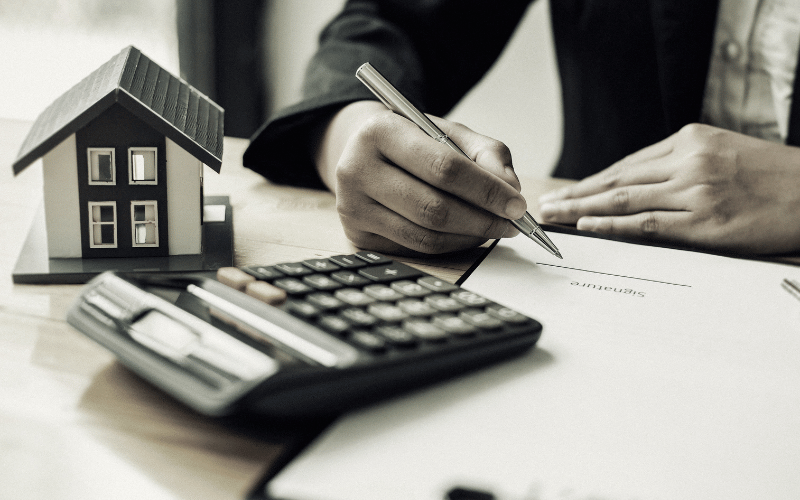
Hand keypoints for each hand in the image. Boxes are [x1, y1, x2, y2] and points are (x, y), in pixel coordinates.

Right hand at [314, 101, 524, 254]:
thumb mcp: (449, 132)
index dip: (486, 190)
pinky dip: (450, 246)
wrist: (364, 152)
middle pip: (433, 208)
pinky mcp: (357, 235)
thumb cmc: (413, 141)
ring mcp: (352, 207)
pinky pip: (415, 249)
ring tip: (493, 228)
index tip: (517, 204)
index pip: (444, 168)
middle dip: (482, 219)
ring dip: (469, 236)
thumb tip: (511, 189)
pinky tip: (466, 234)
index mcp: (380, 131)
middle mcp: (356, 169)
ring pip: (425, 235)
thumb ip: (487, 154)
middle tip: (512, 223)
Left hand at [538, 123, 799, 253]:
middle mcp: (689, 162)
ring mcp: (695, 192)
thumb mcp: (723, 151)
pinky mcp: (705, 223)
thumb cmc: (771, 176)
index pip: (627, 164)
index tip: (567, 191)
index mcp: (690, 140)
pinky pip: (646, 224)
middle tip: (546, 205)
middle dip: (576, 194)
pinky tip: (588, 227)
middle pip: (616, 180)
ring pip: (623, 200)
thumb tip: (635, 183)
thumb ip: (681, 163)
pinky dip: (612, 225)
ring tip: (555, 217)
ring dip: (582, 209)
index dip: (591, 180)